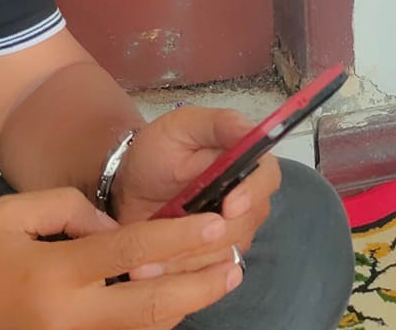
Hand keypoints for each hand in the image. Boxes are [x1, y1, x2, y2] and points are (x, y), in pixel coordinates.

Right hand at [0, 187, 240, 329]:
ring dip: (189, 302)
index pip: (129, 250)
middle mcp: (72, 315)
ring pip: (147, 326)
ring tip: (225, 276)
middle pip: (153, 304)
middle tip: (237, 261)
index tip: (214, 223)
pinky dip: (159, 316)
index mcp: (55, 274)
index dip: (177, 235)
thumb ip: (67, 207)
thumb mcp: (8, 212)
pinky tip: (183, 294)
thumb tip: (114, 228)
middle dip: (201, 284)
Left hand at [114, 108, 281, 271]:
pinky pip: (208, 272)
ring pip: (229, 249)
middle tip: (180, 231)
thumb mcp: (182, 126)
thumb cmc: (157, 151)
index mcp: (246, 161)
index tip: (229, 206)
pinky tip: (155, 264)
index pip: (268, 177)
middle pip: (251, 219)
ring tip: (157, 250)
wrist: (127, 186)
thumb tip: (252, 130)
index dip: (253, 193)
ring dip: (194, 252)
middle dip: (217, 229)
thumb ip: (218, 123)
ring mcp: (232, 230)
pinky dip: (182, 269)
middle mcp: (247, 198)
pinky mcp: (213, 256)